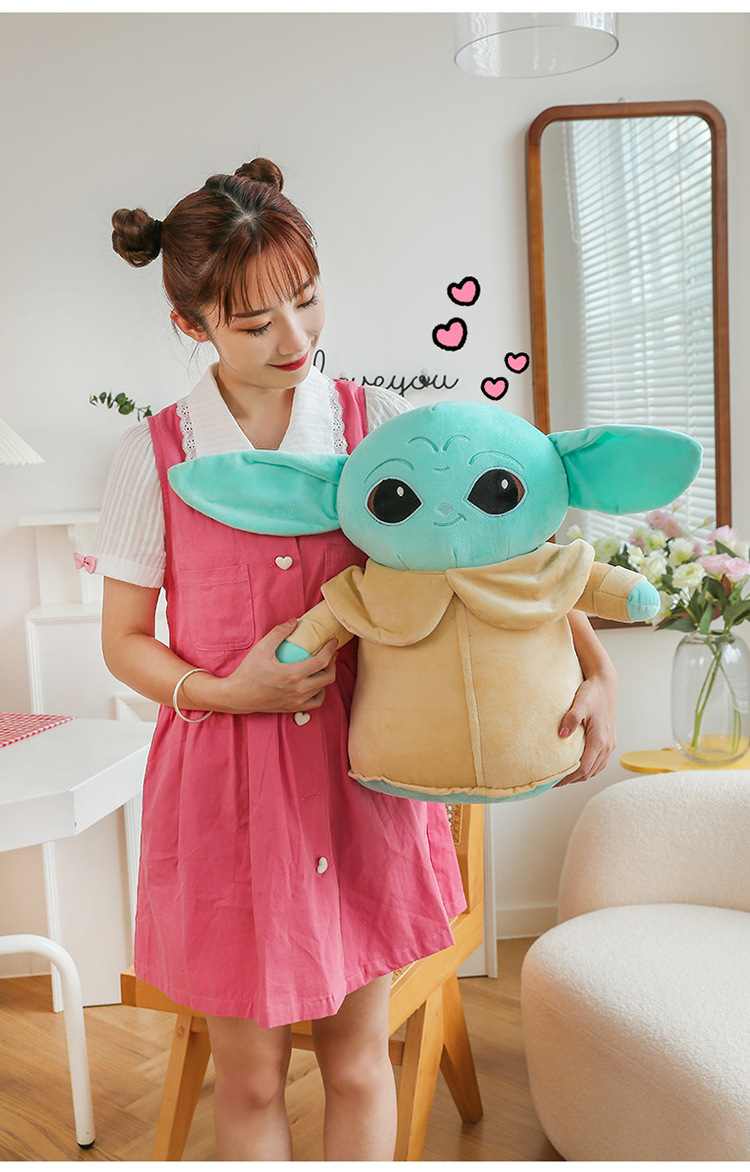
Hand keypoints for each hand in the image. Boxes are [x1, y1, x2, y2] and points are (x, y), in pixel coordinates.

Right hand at [217, 619, 338, 713]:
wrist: (238, 696)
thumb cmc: (248, 672)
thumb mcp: (262, 648)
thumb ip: (279, 632)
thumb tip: (294, 621)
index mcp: (293, 674)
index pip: (322, 661)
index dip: (331, 650)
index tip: (333, 641)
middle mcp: (298, 690)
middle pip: (328, 677)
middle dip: (333, 662)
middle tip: (331, 652)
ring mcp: (297, 701)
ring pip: (323, 689)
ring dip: (327, 676)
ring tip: (324, 665)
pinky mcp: (293, 708)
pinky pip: (316, 702)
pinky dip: (320, 692)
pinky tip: (316, 684)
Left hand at [556, 670, 616, 784]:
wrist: (605, 685)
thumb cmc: (592, 693)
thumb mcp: (580, 703)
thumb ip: (571, 719)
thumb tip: (562, 734)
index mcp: (599, 740)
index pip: (583, 768)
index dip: (568, 778)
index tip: (554, 782)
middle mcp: (607, 745)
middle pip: (589, 772)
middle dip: (572, 780)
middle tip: (554, 782)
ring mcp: (610, 744)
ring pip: (596, 769)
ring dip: (581, 775)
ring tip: (564, 777)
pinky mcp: (609, 741)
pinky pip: (600, 762)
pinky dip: (589, 768)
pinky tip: (578, 767)